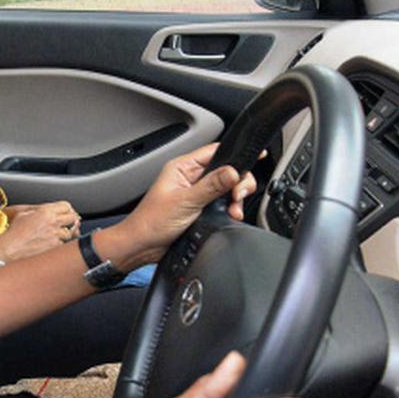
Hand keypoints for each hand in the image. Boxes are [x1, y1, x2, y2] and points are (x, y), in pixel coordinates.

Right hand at [0, 201, 79, 260]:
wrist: (11, 247)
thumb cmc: (14, 231)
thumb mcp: (24, 213)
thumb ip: (39, 209)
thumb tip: (50, 209)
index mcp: (45, 211)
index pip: (66, 206)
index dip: (66, 209)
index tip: (65, 213)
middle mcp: (52, 222)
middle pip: (73, 218)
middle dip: (70, 220)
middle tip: (66, 223)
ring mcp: (55, 236)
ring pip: (70, 233)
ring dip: (66, 233)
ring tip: (57, 234)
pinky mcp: (54, 247)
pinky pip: (63, 244)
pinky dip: (60, 244)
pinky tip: (51, 243)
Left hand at [122, 143, 256, 264]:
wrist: (142, 246)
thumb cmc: (151, 222)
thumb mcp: (184, 202)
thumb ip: (211, 186)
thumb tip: (233, 171)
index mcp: (182, 167)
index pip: (215, 151)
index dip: (236, 154)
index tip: (256, 158)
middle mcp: (190, 177)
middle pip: (226, 170)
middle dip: (238, 181)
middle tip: (237, 196)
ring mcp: (196, 193)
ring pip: (226, 188)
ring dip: (235, 198)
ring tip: (233, 209)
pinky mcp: (200, 208)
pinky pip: (222, 203)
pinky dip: (230, 208)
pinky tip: (230, 215)